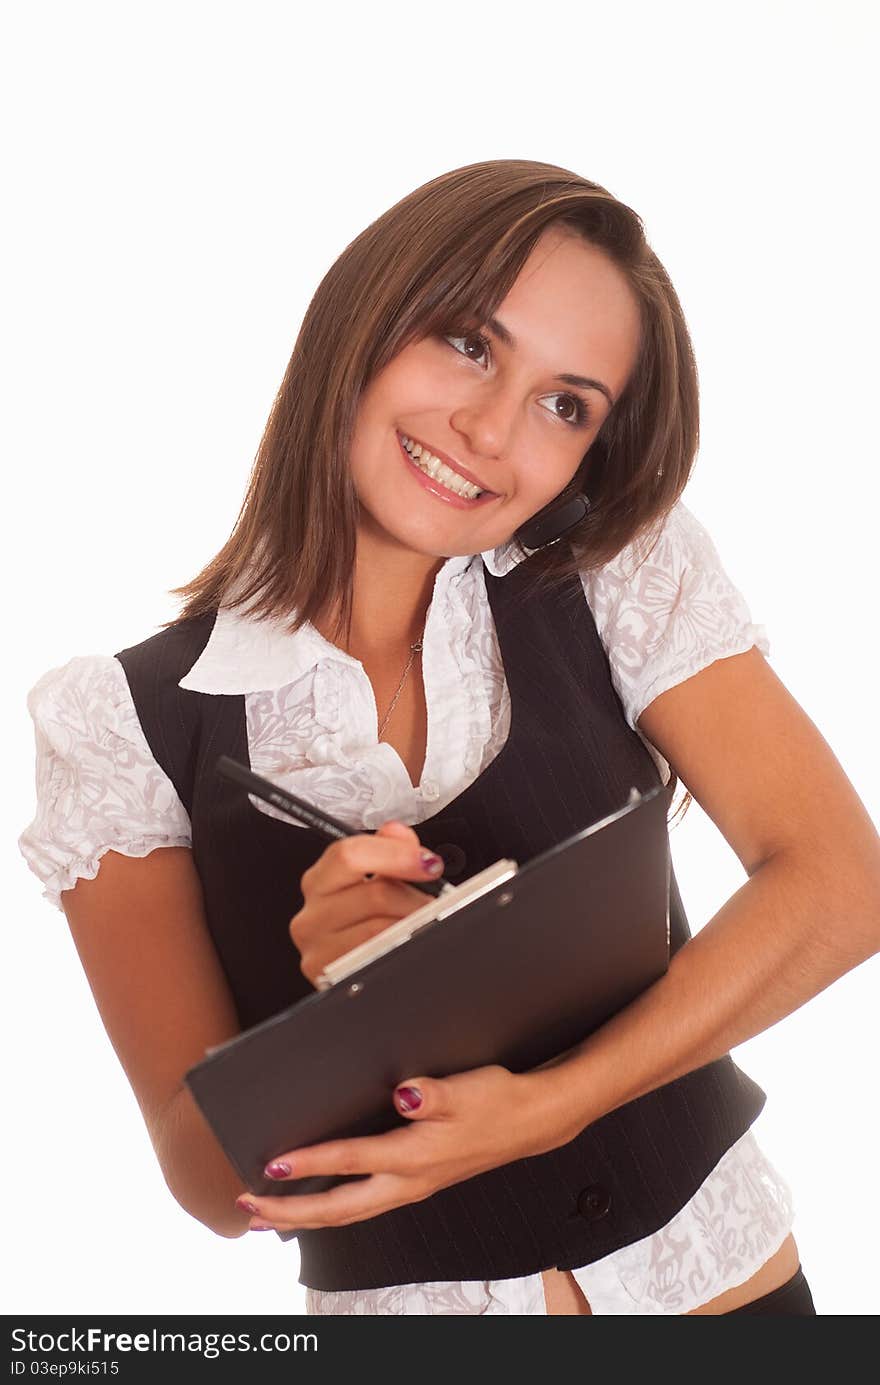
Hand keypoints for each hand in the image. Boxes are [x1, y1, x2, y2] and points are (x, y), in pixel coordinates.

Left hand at [235, 1061, 563, 1232]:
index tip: (271, 1163)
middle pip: (339, 1207)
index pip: (350, 1162)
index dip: (309, 1162)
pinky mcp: (418, 1182)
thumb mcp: (465, 1090)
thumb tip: (403, 1094)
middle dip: (290, 1210)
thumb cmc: (497, 1101)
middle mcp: (409, 1180)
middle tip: (248, 1205)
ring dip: (305, 1216)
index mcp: (414, 1156)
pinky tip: (319, 1203)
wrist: (532, 1121)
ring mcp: (413, 1186)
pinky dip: (332, 1210)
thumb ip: (430, 1094)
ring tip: (267, 1216)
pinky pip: (365, 1206)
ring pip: (349, 1213)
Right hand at [290, 820, 446, 986]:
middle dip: (415, 897)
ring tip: (423, 925)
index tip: (428, 862)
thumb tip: (396, 832)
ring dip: (413, 925)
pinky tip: (408, 945)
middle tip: (434, 902)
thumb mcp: (376, 881)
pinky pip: (378, 956)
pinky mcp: (330, 979)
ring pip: (380, 927)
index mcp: (319, 883)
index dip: (396, 854)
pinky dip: (402, 948)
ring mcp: (317, 950)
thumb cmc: (367, 926)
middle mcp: (310, 916)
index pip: (349, 854)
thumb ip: (388, 850)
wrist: (361, 982)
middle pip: (374, 893)